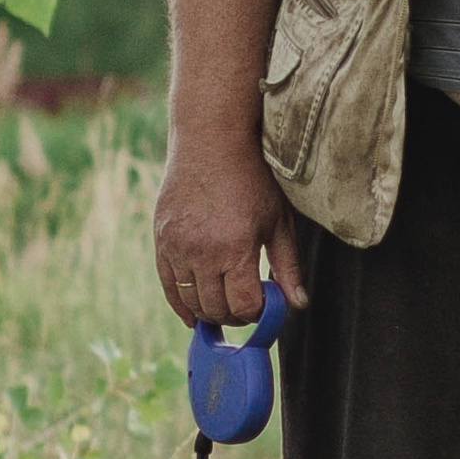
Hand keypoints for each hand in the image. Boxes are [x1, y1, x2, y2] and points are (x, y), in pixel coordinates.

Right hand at [153, 133, 306, 327]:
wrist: (210, 141)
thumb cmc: (251, 178)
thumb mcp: (278, 221)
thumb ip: (287, 266)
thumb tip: (298, 304)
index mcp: (236, 248)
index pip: (243, 306)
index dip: (257, 314)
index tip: (264, 306)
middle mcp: (202, 252)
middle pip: (216, 308)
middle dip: (235, 317)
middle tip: (247, 310)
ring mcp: (177, 247)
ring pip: (190, 301)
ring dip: (209, 313)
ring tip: (225, 309)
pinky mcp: (161, 240)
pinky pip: (168, 286)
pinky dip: (181, 305)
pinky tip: (194, 316)